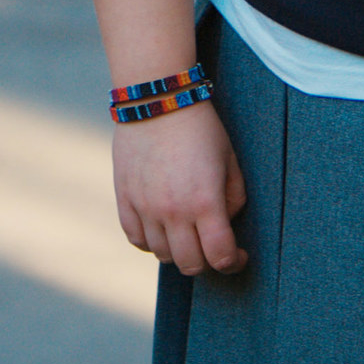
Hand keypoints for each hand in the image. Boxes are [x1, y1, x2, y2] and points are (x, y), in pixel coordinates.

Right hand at [113, 101, 246, 276]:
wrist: (157, 99)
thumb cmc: (201, 128)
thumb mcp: (230, 160)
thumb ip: (234, 199)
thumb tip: (224, 224)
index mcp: (205, 202)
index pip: (220, 257)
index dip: (234, 262)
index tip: (238, 254)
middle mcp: (173, 211)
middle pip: (190, 264)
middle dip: (207, 261)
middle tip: (212, 246)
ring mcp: (145, 207)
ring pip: (162, 255)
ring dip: (178, 250)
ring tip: (186, 232)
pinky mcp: (125, 198)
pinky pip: (136, 238)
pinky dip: (150, 241)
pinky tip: (161, 227)